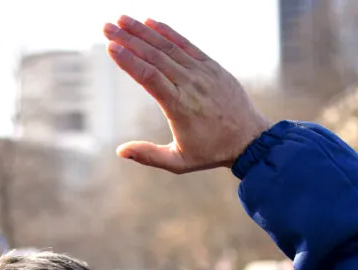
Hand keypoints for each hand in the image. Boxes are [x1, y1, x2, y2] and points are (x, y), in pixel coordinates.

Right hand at [102, 16, 270, 173]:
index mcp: (180, 107)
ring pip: (168, 47)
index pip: (150, 77)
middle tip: (107, 26)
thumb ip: (149, 155)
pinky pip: (186, 45)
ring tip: (122, 19)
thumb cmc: (211, 152)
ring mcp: (203, 73)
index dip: (129, 61)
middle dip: (129, 39)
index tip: (111, 47)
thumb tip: (120, 151)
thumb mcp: (178, 163)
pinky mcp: (211, 66)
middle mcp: (191, 85)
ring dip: (143, 31)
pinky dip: (168, 32)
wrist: (249, 138)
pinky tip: (150, 21)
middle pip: (155, 57)